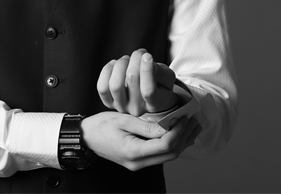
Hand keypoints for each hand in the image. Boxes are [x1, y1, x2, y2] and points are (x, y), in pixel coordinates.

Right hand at [81, 111, 200, 170]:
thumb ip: (146, 126)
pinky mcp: (138, 160)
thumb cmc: (100, 126)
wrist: (85, 137)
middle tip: (195, 121)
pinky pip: (160, 155)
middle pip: (170, 154)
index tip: (184, 117)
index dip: (178, 131)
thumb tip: (168, 126)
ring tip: (193, 128)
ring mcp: (138, 164)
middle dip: (185, 137)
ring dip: (182, 142)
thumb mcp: (122, 120)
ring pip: (168, 156)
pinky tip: (179, 135)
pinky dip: (172, 144)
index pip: (165, 145)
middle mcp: (138, 162)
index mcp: (133, 151)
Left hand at [97, 49, 176, 116]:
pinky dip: (107, 72)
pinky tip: (115, 64)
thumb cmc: (159, 84)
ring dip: (120, 65)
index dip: (147, 70)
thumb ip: (160, 71)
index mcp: (155, 104)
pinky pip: (102, 87)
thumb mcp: (167, 77)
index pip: (148, 91)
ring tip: (127, 59)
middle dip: (135, 61)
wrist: (149, 95)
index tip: (147, 55)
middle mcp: (137, 109)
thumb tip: (145, 60)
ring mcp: (122, 107)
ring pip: (115, 85)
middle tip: (139, 53)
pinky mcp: (109, 103)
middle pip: (131, 82)